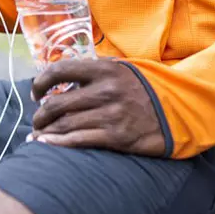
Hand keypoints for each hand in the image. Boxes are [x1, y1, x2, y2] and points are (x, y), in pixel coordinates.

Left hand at [29, 59, 165, 155]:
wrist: (178, 110)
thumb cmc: (144, 88)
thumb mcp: (122, 69)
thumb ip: (94, 72)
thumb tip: (62, 78)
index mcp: (104, 69)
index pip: (60, 70)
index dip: (41, 82)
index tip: (36, 92)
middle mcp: (105, 90)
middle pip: (57, 103)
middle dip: (41, 115)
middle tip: (37, 120)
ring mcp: (111, 114)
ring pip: (65, 124)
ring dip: (45, 132)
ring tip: (37, 136)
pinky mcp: (116, 136)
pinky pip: (78, 141)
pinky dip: (58, 144)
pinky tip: (46, 144)